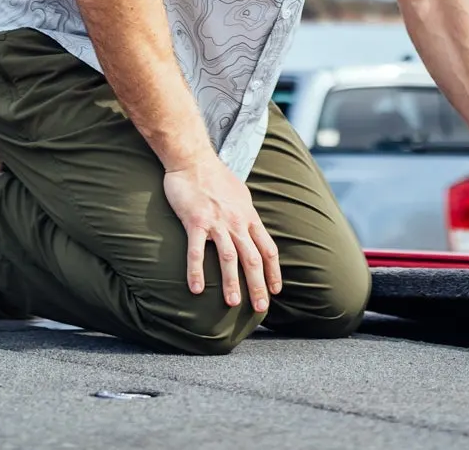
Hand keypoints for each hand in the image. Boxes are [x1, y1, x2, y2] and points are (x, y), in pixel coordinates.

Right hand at [163, 155, 282, 310]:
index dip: (273, 271)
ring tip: (233, 303)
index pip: (268, 248)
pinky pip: (197, 251)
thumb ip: (246, 213)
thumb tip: (252, 226)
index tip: (275, 290)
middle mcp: (237, 221)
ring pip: (229, 257)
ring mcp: (217, 222)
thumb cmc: (215, 176)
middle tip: (260, 309)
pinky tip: (196, 289)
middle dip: (258, 285)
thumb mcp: (240, 194)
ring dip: (232, 282)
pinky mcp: (196, 221)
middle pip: (253, 258)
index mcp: (249, 216)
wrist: (193, 159)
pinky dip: (197, 271)